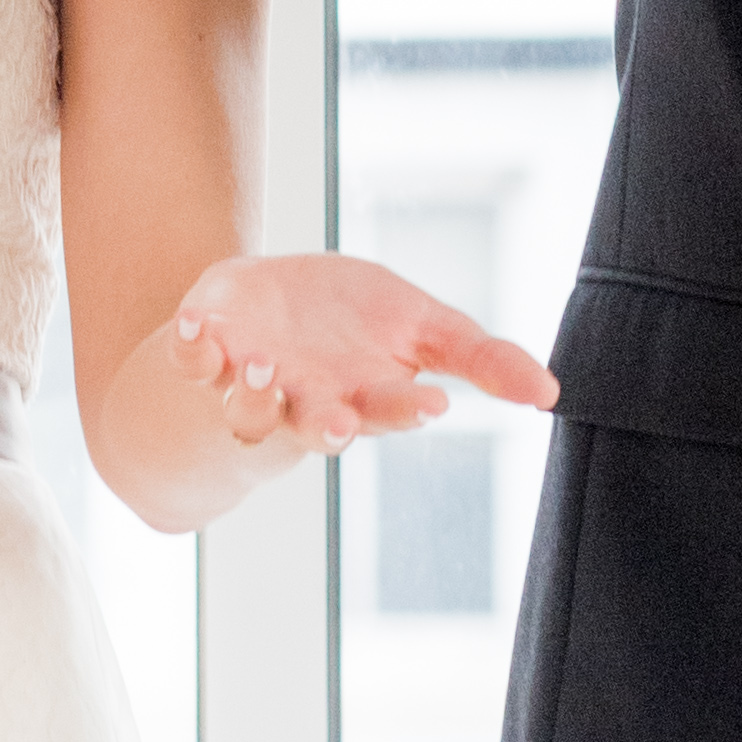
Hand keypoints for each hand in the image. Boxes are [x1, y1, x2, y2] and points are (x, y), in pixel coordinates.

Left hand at [170, 250, 558, 452]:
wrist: (268, 315)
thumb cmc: (356, 327)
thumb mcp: (426, 330)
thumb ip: (484, 360)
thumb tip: (553, 390)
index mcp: (363, 399)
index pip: (387, 412)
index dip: (404, 410)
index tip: (430, 402)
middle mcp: (304, 402)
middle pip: (316, 426)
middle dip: (327, 425)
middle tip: (341, 421)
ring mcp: (249, 382)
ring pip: (248, 405)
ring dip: (253, 391)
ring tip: (260, 366)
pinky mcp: (204, 354)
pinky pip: (189, 362)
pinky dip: (189, 348)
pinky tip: (193, 328)